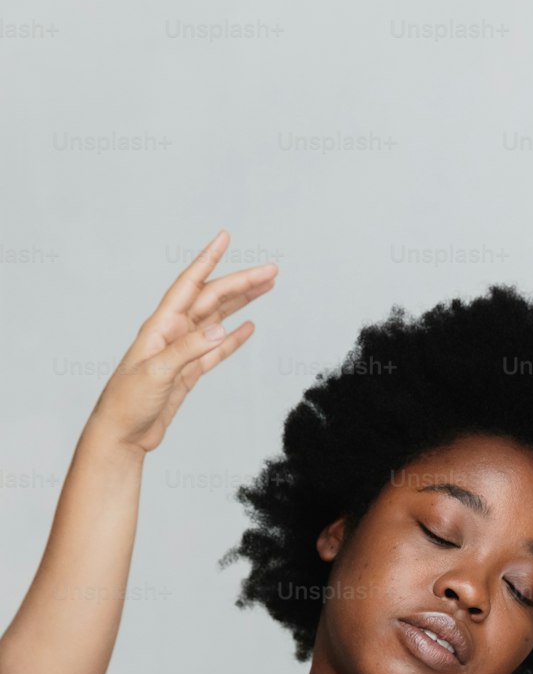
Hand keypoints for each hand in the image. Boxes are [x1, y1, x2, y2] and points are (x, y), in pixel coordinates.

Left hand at [88, 229, 277, 452]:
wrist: (122, 434)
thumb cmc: (127, 402)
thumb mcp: (157, 373)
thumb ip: (189, 349)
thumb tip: (221, 329)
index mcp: (161, 326)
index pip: (189, 285)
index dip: (207, 260)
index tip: (224, 238)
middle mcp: (173, 333)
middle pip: (212, 300)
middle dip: (241, 283)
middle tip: (270, 271)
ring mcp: (183, 352)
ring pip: (218, 320)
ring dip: (241, 304)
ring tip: (265, 289)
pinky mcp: (189, 372)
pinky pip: (217, 350)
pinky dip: (234, 338)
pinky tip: (248, 327)